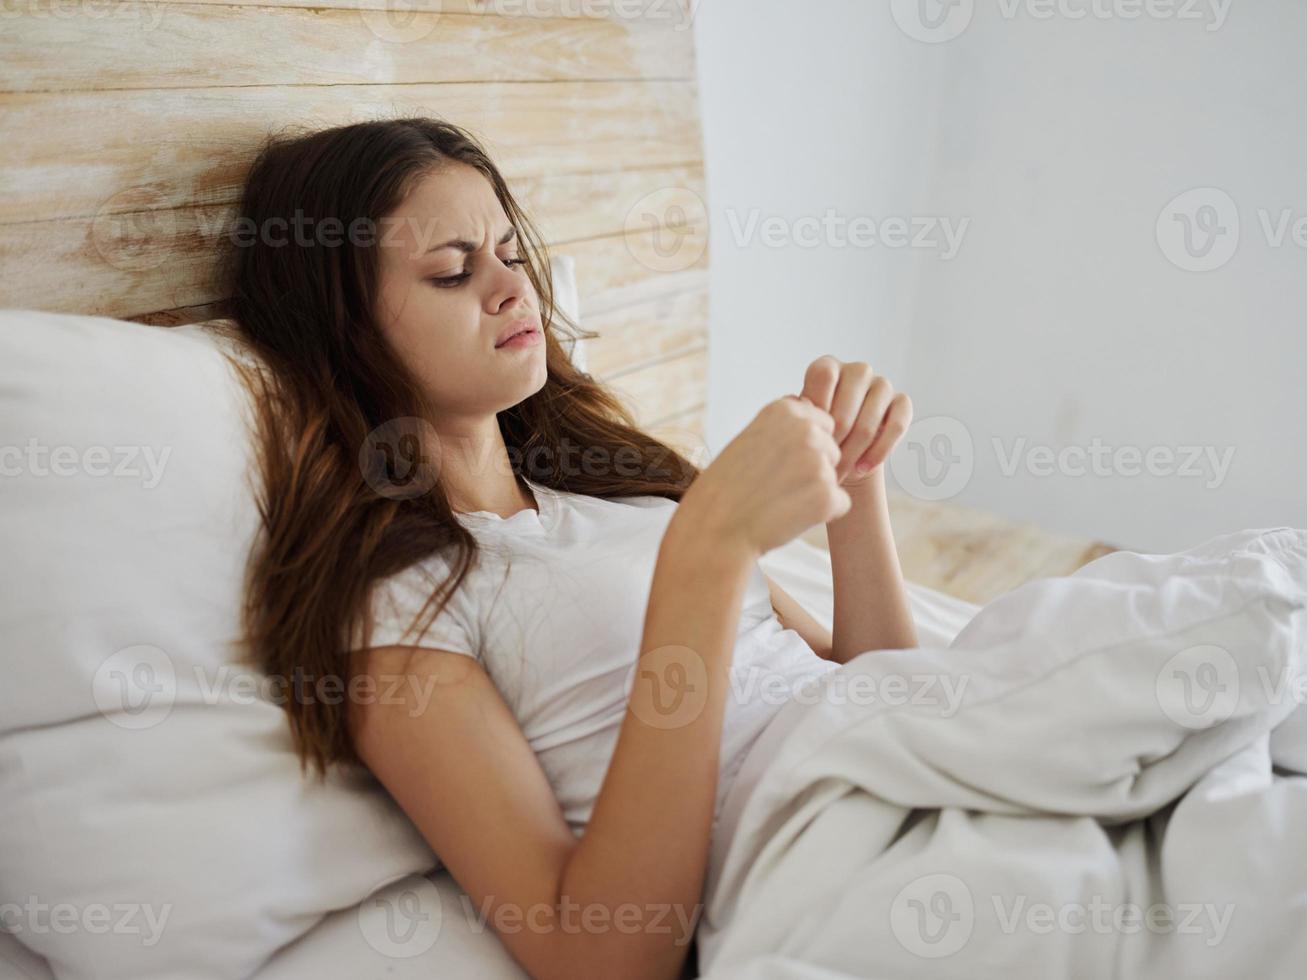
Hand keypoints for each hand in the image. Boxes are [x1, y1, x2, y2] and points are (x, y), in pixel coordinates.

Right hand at [677, 396, 851, 557]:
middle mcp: (806, 430)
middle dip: (812, 469)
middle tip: (775, 486)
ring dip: (815, 492)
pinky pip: (840, 504)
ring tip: (778, 502)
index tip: (774, 464)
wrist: (715, 530)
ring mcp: (819, 462)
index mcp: (785, 410)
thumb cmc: (727, 486)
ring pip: (834, 477)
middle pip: (832, 449)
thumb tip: (809, 404)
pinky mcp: (828, 495)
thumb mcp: (750, 437)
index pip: (821, 423)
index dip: (801, 449)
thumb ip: (783, 423)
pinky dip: (821, 515)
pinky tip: (789, 517)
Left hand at [790, 356, 912, 487]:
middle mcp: (858, 370)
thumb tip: (800, 404)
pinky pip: (896, 426)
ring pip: (869, 422)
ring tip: (840, 471)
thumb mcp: (803, 421)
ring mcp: (882, 385)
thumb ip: (799, 410)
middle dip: (834, 440)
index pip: (823, 374)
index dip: (817, 406)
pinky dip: (879, 452)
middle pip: (846, 405)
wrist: (845, 451)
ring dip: (853, 452)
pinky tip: (863, 467)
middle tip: (824, 463)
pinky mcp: (902, 402)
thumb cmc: (819, 432)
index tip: (812, 433)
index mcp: (829, 366)